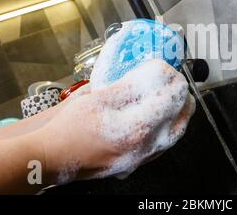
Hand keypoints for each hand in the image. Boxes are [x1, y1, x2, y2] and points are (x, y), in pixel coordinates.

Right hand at [36, 59, 195, 184]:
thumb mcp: (98, 97)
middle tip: (180, 84)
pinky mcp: (133, 164)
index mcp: (137, 128)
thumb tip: (151, 74)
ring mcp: (140, 158)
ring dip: (180, 116)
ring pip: (173, 137)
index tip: (171, 71)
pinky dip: (168, 131)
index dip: (173, 82)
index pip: (169, 100)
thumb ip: (129, 86)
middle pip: (180, 121)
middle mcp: (144, 147)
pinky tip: (162, 122)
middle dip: (184, 99)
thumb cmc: (70, 129)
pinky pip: (161, 148)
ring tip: (177, 101)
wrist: (53, 157)